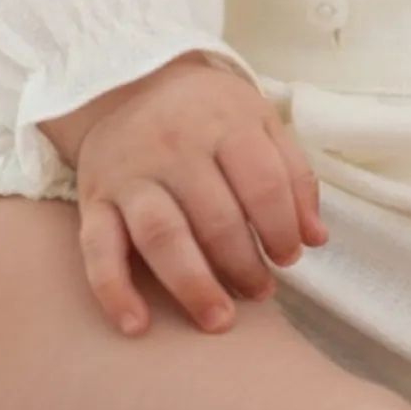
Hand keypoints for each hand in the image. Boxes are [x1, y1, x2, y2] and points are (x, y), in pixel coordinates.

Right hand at [45, 53, 326, 336]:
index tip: (289, 256)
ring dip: (194, 284)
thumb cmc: (206, 113)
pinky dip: (114, 291)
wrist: (127, 84)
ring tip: (219, 318)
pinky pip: (98, 249)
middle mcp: (175, 147)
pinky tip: (136, 325)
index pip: (263, 185)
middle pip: (216, 217)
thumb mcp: (259, 122)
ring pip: (162, 235)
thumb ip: (293, 176)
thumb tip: (315, 238)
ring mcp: (131, 175)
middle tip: (261, 291)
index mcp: (225, 123)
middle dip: (244, 264)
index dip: (282, 228)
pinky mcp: (95, 200)